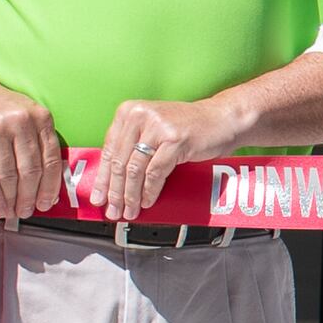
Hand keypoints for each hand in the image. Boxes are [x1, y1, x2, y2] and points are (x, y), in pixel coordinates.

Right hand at [0, 68, 65, 219]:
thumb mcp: (24, 112)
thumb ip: (37, 138)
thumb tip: (48, 178)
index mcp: (39, 117)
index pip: (51, 158)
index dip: (50, 185)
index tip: (48, 202)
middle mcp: (20, 123)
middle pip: (31, 170)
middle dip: (30, 196)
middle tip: (29, 211)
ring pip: (9, 176)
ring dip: (12, 199)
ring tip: (12, 212)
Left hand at [94, 95, 247, 217]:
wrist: (223, 118)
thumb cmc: (188, 127)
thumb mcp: (153, 128)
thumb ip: (133, 144)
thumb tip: (111, 179)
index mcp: (129, 111)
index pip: (109, 150)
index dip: (102, 178)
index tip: (98, 196)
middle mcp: (140, 116)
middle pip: (120, 162)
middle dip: (115, 192)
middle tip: (113, 210)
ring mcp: (158, 127)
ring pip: (135, 169)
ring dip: (131, 195)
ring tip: (130, 210)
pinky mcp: (175, 140)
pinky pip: (155, 172)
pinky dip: (150, 190)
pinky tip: (147, 200)